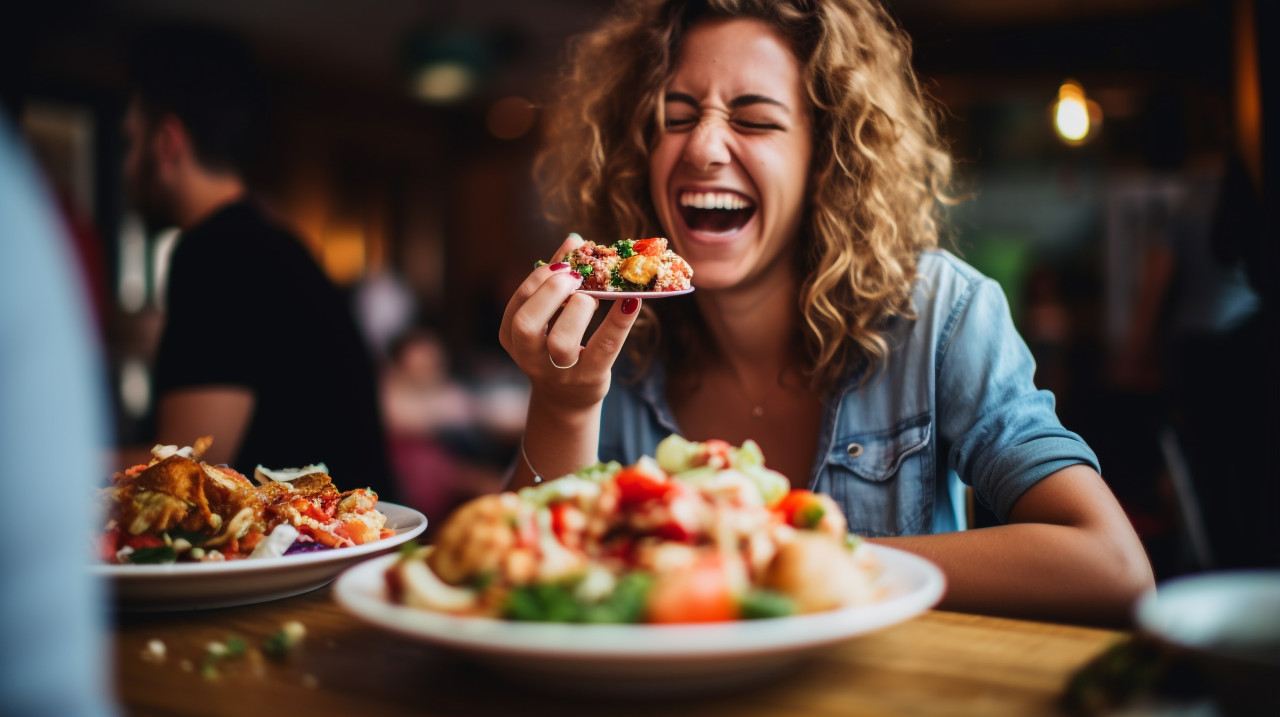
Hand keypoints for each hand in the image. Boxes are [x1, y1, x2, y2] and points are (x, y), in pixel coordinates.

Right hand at [499, 234, 641, 412]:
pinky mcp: (589, 379)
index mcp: (512, 337)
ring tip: (593, 297)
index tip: (563, 265)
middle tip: (575, 278)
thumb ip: (557, 279)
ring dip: (578, 309)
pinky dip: (618, 322)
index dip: (539, 279)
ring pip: (560, 343)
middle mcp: (529, 358)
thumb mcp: (548, 317)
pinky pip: (604, 349)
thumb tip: (574, 240)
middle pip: (527, 324)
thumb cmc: (556, 345)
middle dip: (551, 293)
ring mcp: (558, 373)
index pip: (518, 303)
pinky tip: (631, 301)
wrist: (567, 399)